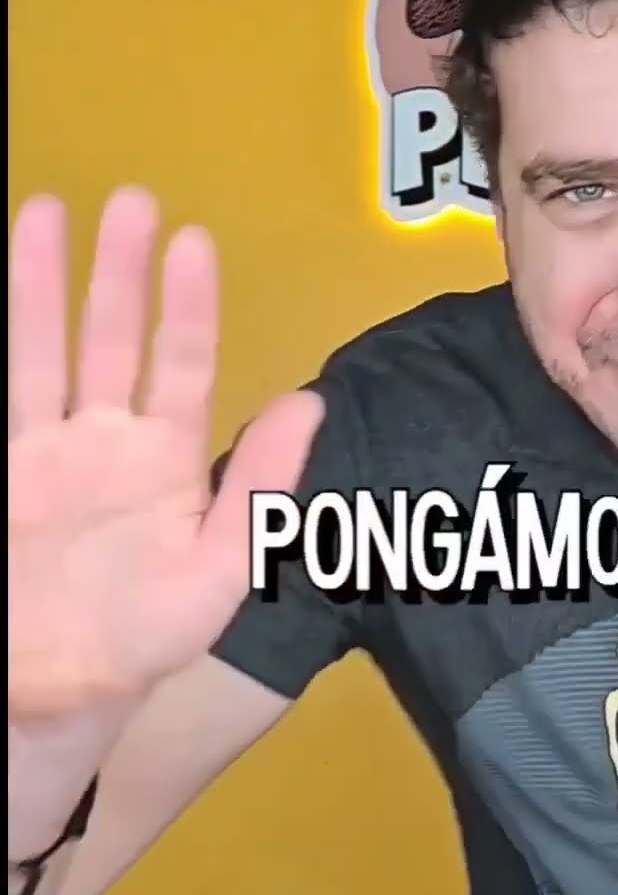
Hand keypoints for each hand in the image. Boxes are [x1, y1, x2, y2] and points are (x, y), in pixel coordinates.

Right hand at [8, 189, 323, 725]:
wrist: (57, 695)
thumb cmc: (146, 639)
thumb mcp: (219, 572)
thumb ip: (260, 487)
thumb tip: (309, 404)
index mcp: (167, 460)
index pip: (180, 364)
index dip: (188, 305)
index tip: (193, 241)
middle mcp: (105, 441)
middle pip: (109, 339)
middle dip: (117, 272)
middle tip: (129, 198)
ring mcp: (44, 452)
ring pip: (41, 350)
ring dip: (41, 284)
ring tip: (43, 209)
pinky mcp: (3, 470)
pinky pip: (3, 396)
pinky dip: (5, 340)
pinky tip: (5, 285)